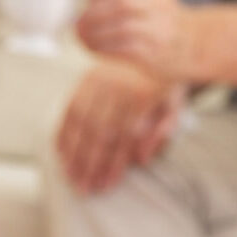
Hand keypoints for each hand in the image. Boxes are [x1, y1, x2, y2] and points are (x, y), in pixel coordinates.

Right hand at [54, 59, 182, 194]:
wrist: (151, 48)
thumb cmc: (164, 84)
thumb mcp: (174, 104)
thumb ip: (162, 131)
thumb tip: (141, 158)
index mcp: (142, 92)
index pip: (124, 136)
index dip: (114, 163)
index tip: (106, 185)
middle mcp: (117, 85)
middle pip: (99, 131)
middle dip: (90, 163)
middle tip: (85, 188)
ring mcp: (98, 80)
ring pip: (80, 121)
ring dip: (73, 152)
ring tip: (71, 178)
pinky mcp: (85, 80)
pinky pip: (69, 109)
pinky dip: (63, 132)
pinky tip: (61, 154)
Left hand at [74, 0, 194, 82]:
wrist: (191, 45)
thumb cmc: (156, 18)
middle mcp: (160, 3)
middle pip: (123, 3)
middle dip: (94, 13)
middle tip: (77, 21)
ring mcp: (159, 28)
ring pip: (124, 28)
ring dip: (96, 33)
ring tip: (82, 36)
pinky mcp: (155, 52)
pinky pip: (126, 49)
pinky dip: (105, 48)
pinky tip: (94, 47)